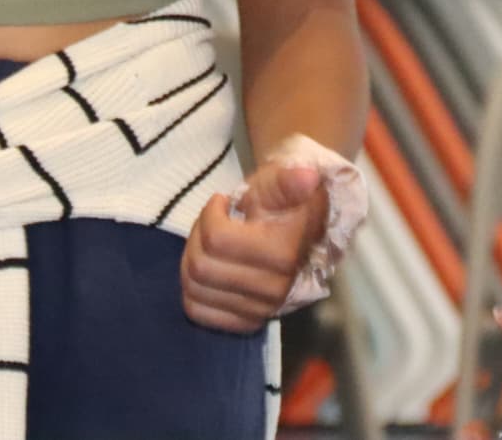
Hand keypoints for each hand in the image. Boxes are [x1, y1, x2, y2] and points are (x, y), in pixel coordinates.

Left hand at [180, 158, 330, 332]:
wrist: (298, 230)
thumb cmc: (284, 200)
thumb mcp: (281, 183)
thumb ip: (289, 181)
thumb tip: (308, 177)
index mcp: (283, 254)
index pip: (214, 239)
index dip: (210, 214)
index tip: (222, 202)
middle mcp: (274, 290)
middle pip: (200, 266)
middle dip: (198, 237)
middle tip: (213, 222)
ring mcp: (260, 310)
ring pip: (194, 288)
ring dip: (193, 260)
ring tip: (212, 244)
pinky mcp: (247, 323)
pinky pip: (198, 312)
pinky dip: (194, 290)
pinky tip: (210, 269)